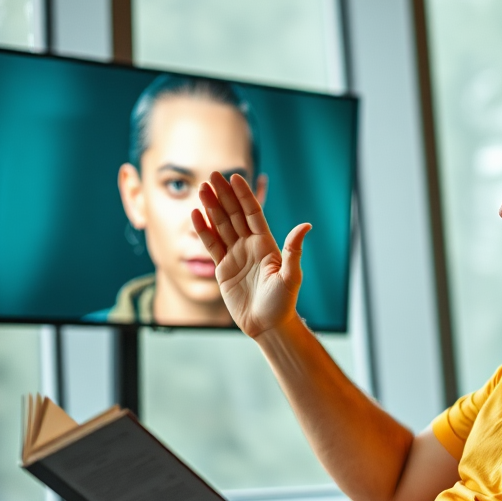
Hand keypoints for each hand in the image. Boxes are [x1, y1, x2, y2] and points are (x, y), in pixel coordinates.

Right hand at [191, 172, 310, 337]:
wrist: (267, 325)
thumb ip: (293, 250)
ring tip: (201, 189)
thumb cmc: (283, 303)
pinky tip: (195, 215)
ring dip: (211, 208)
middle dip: (224, 195)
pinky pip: (211, 245)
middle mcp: (250, 245)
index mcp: (267, 244)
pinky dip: (203, 230)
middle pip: (234, 215)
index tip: (236, 178)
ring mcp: (235, 255)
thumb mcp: (290, 276)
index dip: (244, 196)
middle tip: (212, 175)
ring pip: (221, 226)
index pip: (253, 213)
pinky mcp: (223, 268)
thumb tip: (305, 226)